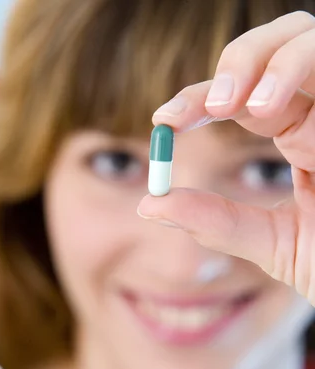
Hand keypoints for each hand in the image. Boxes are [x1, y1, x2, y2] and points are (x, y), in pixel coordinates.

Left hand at [138, 11, 314, 304]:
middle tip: (215, 103)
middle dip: (244, 60)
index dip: (198, 98)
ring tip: (251, 108)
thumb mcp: (273, 245)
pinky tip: (300, 134)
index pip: (243, 94)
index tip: (163, 120)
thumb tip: (149, 206)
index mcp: (300, 134)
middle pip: (285, 41)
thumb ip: (217, 222)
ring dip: (282, 64)